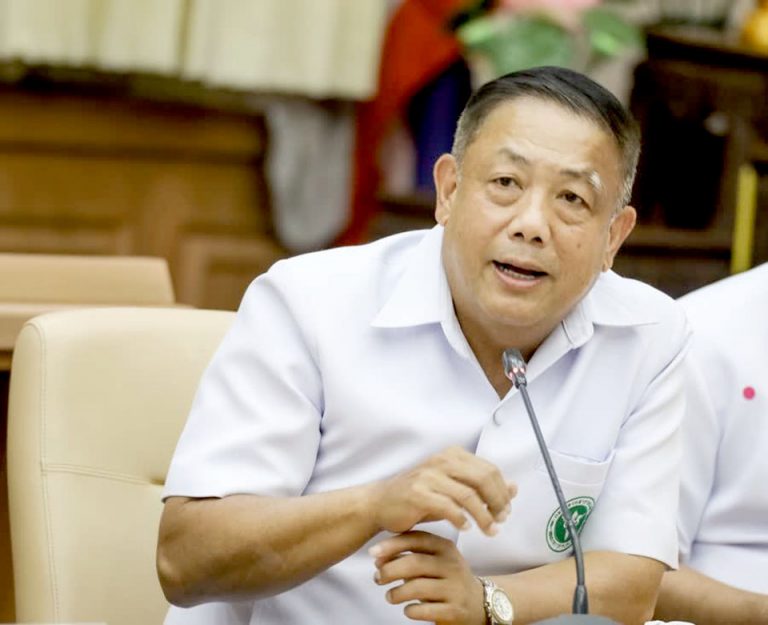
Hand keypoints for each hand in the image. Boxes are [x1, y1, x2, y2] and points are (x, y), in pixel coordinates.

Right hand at [370, 446, 516, 535]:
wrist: (381, 503)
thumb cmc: (419, 497)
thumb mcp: (453, 489)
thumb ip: (482, 488)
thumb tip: (514, 488)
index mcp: (452, 455)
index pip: (489, 469)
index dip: (502, 491)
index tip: (506, 511)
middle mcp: (441, 460)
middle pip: (482, 479)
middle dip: (497, 502)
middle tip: (501, 521)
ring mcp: (428, 475)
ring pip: (468, 495)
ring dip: (483, 516)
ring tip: (489, 531)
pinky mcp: (418, 493)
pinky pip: (448, 507)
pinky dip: (461, 519)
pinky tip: (466, 528)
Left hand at [371, 531, 485, 624]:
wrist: (479, 603)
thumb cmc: (447, 577)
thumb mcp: (435, 559)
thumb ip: (410, 554)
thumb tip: (378, 557)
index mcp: (445, 547)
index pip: (416, 539)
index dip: (392, 545)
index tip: (373, 554)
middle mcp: (452, 565)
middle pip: (414, 563)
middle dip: (390, 570)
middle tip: (377, 578)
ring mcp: (455, 588)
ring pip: (417, 587)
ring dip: (396, 593)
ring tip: (390, 596)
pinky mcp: (455, 610)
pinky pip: (426, 610)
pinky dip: (411, 610)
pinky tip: (407, 609)